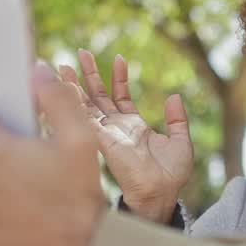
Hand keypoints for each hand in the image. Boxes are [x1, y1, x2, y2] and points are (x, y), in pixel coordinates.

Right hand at [59, 49, 192, 223]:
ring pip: (86, 104)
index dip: (119, 77)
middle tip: (82, 52)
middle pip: (98, 96)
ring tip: (64, 65)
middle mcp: (116, 128)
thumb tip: (174, 96)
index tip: (120, 58)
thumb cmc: (172, 175)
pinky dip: (74, 101)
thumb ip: (177, 119)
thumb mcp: (180, 141)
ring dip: (75, 85)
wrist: (161, 192)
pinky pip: (84, 116)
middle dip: (90, 75)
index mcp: (134, 127)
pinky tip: (67, 86)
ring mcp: (106, 133)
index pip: (121, 96)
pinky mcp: (100, 138)